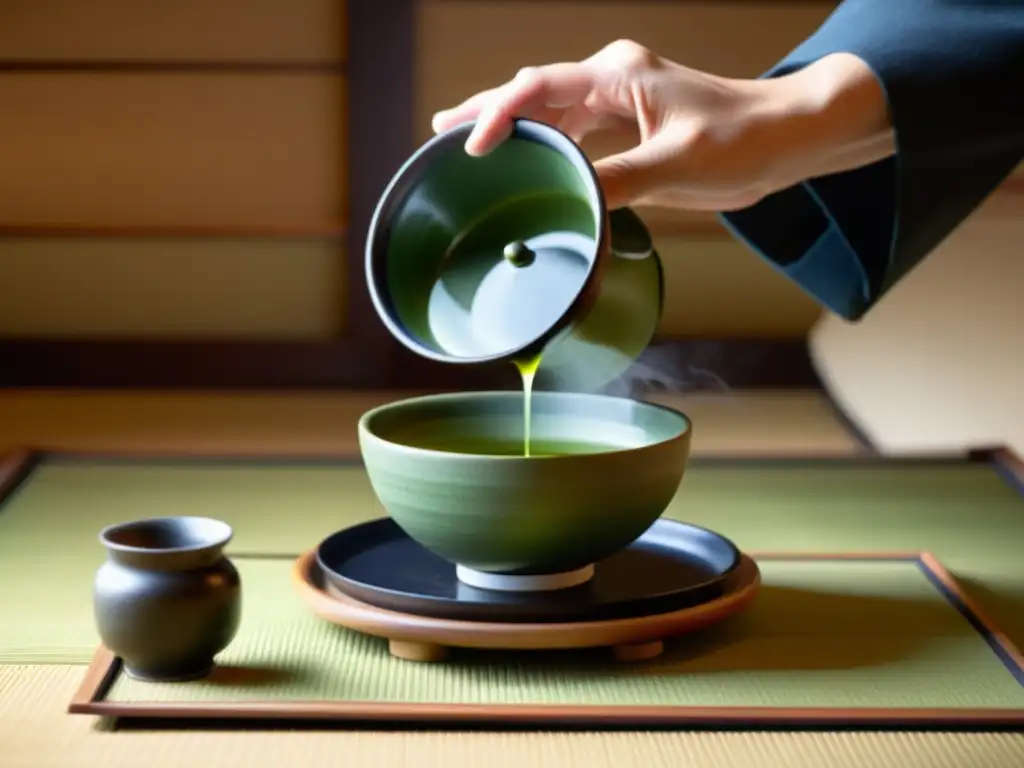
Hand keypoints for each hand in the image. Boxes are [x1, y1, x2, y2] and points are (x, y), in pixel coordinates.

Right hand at [431, 40, 894, 211]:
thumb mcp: (678, 163)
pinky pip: (578, 130)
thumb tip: (575, 204)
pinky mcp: (633, 124)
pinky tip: (533, 161)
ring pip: (553, 111)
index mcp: (618, 76)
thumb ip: (620, 182)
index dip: (501, 114)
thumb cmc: (744, 138)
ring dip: (516, 129)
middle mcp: (614, 81)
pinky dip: (549, 144)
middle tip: (443, 131)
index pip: (541, 87)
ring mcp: (622, 101)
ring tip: (473, 146)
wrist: (787, 137)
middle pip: (535, 91)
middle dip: (488, 111)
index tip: (474, 146)